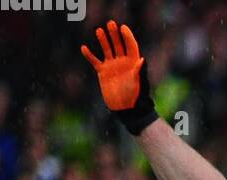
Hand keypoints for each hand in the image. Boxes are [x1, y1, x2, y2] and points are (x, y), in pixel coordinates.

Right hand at [80, 21, 158, 135]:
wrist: (126, 110)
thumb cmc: (136, 97)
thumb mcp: (139, 84)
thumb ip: (140, 71)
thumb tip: (142, 59)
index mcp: (133, 64)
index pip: (131, 46)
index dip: (127, 37)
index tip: (123, 28)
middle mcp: (122, 63)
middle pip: (118, 45)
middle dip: (115, 34)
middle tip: (111, 23)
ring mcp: (112, 67)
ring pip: (107, 50)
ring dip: (103, 40)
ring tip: (99, 31)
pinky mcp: (103, 73)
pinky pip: (94, 61)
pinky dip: (89, 55)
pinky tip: (84, 48)